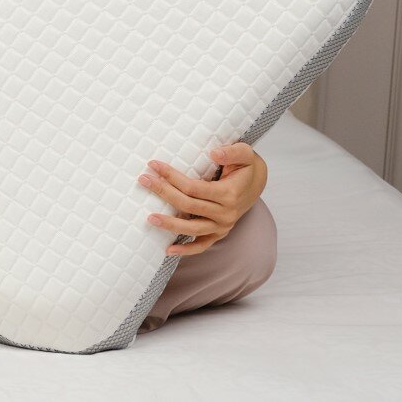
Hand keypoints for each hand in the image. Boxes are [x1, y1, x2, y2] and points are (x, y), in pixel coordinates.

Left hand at [137, 142, 267, 255]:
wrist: (257, 183)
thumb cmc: (246, 165)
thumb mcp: (244, 153)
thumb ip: (231, 151)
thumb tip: (214, 153)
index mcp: (229, 194)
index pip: (194, 187)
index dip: (172, 176)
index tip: (154, 165)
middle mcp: (226, 213)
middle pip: (188, 206)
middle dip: (164, 192)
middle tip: (143, 180)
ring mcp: (223, 226)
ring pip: (192, 228)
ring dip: (170, 224)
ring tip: (149, 218)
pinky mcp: (220, 233)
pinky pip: (202, 245)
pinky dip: (186, 250)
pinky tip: (168, 250)